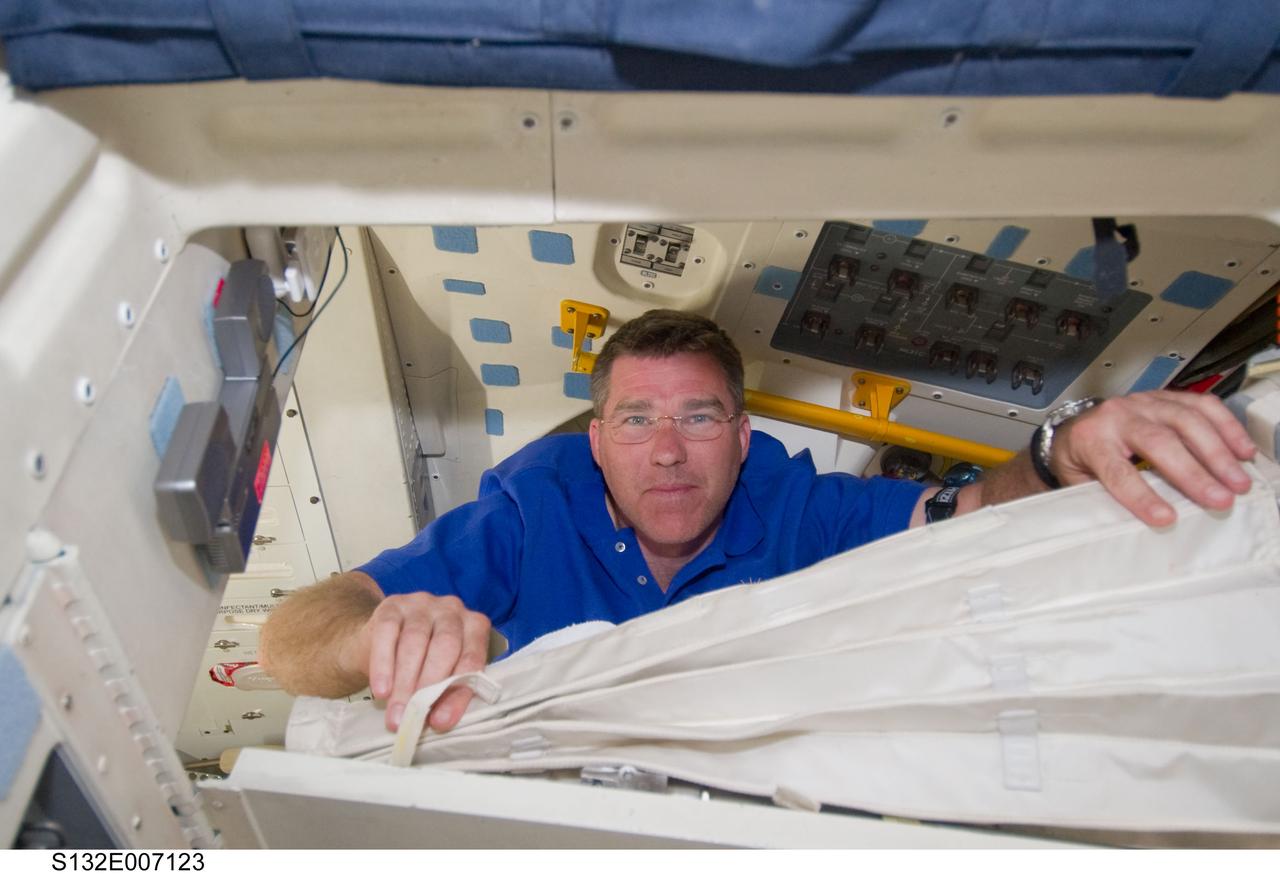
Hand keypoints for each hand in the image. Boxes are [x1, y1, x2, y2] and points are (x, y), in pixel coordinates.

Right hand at [342, 592, 491, 732]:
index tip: (440, 722)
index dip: (457, 693)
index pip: (472, 659)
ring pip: (415, 642)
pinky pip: (388, 633)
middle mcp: (452, 609)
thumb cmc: (421, 662)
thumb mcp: (441, 674)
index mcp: (474, 625)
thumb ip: (447, 690)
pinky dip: (383, 665)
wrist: (379, 641)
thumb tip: (439, 720)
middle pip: (445, 647)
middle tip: (413, 717)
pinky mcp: (392, 605)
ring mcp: (422, 603)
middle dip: (428, 687)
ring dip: (404, 682)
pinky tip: (381, 690)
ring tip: (396, 713)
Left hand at [1051, 390, 1255, 525]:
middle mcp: (1118, 415)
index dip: (1141, 496)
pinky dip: (1227, 427)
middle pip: (1159, 442)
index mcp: (1091, 439)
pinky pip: (1202, 405)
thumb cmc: (1081, 459)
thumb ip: (1099, 499)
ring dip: (1217, 452)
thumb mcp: (1077, 482)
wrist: (1078, 426)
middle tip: (1219, 499)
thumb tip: (1126, 528)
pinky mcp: (1167, 397)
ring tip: (1238, 481)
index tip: (1165, 518)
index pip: (1117, 470)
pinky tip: (1242, 451)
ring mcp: (1145, 403)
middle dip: (1193, 473)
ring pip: (1186, 420)